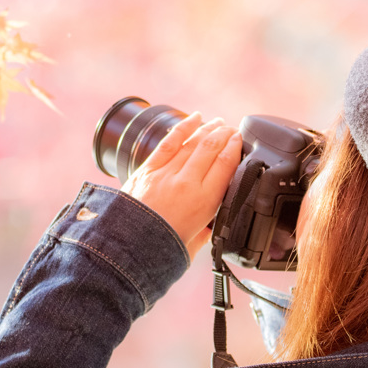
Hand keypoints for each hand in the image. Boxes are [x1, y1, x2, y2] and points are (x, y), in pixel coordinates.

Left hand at [122, 112, 242, 258]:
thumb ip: (208, 231)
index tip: (241, 140)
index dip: (235, 147)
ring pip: (192, 143)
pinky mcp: (148, 169)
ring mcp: (166, 173)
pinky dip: (183, 127)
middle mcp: (187, 183)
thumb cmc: (160, 249)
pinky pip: (169, 142)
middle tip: (232, 130)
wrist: (127, 248)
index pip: (226, 164)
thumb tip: (215, 225)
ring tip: (217, 123)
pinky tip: (195, 118)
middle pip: (211, 148)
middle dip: (224, 135)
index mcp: (204, 202)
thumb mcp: (195, 244)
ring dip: (208, 130)